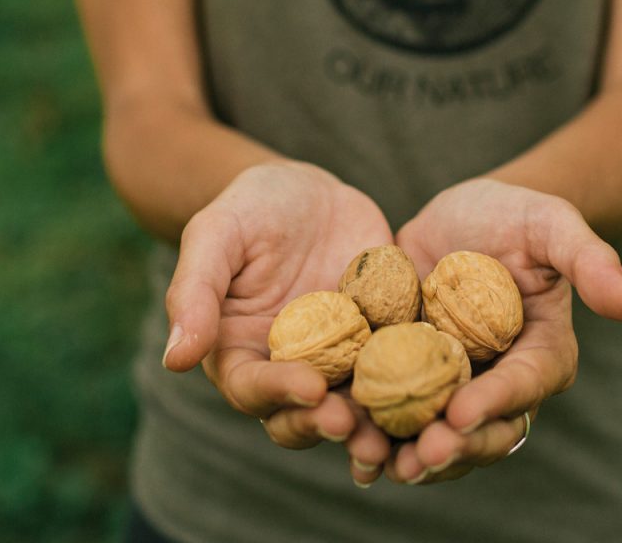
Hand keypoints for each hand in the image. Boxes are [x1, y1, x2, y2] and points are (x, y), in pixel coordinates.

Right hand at [162, 161, 392, 485]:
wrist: (309, 191)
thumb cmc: (250, 208)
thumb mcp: (216, 234)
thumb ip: (194, 292)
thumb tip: (176, 359)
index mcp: (242, 353)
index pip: (254, 388)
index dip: (279, 394)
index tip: (309, 388)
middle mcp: (291, 368)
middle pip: (305, 414)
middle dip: (329, 424)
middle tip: (356, 425)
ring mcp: (341, 361)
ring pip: (357, 407)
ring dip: (378, 425)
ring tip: (403, 430)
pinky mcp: (384, 343)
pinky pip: (402, 371)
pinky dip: (420, 387)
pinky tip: (445, 392)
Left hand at [389, 179, 621, 483]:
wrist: (460, 216)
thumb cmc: (514, 215)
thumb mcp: (551, 224)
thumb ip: (590, 260)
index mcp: (540, 355)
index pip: (523, 386)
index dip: (496, 403)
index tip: (462, 413)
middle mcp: (498, 381)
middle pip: (481, 430)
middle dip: (452, 448)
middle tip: (418, 457)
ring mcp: (451, 384)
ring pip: (435, 434)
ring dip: (407, 454)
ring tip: (375, 460)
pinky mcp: (408, 376)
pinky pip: (394, 413)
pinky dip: (372, 430)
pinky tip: (345, 439)